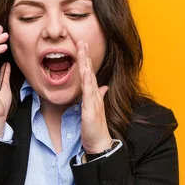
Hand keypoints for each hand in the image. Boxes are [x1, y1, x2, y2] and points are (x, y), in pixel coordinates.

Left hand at [77, 40, 111, 154]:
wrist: (99, 143)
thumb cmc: (95, 128)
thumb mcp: (95, 109)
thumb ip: (99, 96)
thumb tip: (103, 86)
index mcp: (93, 94)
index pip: (89, 73)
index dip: (85, 60)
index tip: (82, 46)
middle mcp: (95, 95)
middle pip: (89, 72)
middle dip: (85, 56)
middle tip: (81, 41)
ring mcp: (93, 101)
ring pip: (89, 79)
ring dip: (86, 64)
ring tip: (82, 51)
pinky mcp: (91, 109)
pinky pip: (89, 94)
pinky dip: (88, 82)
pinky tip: (86, 73)